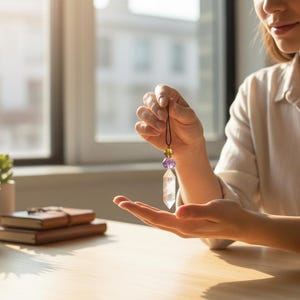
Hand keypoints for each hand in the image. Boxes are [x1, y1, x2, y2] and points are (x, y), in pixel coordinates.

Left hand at [113, 196, 249, 240]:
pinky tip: (145, 209)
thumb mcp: (215, 210)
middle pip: (151, 219)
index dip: (138, 210)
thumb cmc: (229, 215)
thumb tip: (177, 213)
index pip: (155, 218)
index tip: (123, 202)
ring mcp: (182, 228)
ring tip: (127, 202)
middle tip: (118, 199)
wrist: (239, 224)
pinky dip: (150, 212)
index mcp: (184, 226)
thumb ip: (196, 211)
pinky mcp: (184, 224)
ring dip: (140, 211)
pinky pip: (162, 219)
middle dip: (134, 209)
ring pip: (155, 219)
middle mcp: (180, 229)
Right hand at [135, 84, 203, 157]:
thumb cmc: (190, 128)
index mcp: (170, 98)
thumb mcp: (190, 118)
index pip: (161, 90)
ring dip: (150, 119)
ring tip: (162, 128)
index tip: (164, 103)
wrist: (188, 146)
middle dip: (154, 107)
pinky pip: (138, 126)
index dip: (160, 94)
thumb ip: (180, 110)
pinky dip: (146, 129)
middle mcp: (158, 106)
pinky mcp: (145, 130)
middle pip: (148, 98)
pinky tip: (157, 133)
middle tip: (164, 117)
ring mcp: (151, 118)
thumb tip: (169, 103)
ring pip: (140, 111)